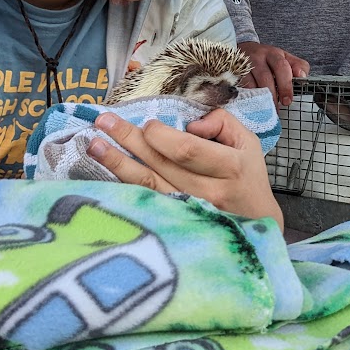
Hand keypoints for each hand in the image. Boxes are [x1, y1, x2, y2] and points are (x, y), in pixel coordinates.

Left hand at [88, 109, 282, 226]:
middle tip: (103, 121)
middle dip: (128, 139)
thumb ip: (222, 122)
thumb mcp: (248, 144)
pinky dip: (124, 186)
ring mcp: (190, 211)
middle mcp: (208, 192)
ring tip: (93, 144)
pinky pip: (146, 202)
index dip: (160, 135)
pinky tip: (105, 174)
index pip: (185, 149)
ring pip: (147, 185)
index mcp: (230, 168)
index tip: (148, 124)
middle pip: (159, 164)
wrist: (256, 228)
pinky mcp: (177, 224)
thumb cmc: (249, 179)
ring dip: (117, 163)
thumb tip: (189, 124)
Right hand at [238, 41, 309, 107]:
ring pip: (251, 84)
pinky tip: (252, 105)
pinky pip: (240, 88)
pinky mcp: (235, 74)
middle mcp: (258, 58)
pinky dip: (247, 98)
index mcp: (273, 54)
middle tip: (277, 108)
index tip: (288, 100)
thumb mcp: (286, 58)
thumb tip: (302, 76)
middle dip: (273, 95)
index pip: (281, 67)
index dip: (285, 85)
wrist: (245, 48)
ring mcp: (244, 65)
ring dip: (259, 99)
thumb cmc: (269, 58)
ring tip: (265, 110)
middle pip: (265, 77)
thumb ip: (299, 66)